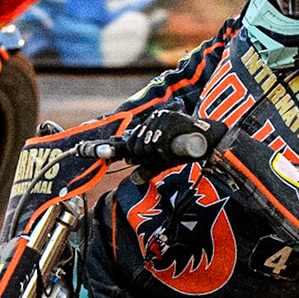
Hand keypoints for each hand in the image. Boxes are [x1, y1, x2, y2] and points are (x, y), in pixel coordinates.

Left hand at [76, 110, 222, 168]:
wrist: (213, 141)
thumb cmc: (189, 152)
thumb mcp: (165, 162)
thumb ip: (149, 167)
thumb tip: (134, 178)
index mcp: (148, 132)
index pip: (125, 143)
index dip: (106, 148)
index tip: (85, 150)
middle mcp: (151, 123)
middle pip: (134, 148)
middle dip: (146, 157)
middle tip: (166, 156)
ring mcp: (159, 119)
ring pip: (145, 147)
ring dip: (159, 154)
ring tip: (175, 150)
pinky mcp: (168, 119)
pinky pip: (158, 144)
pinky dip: (166, 150)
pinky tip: (177, 146)